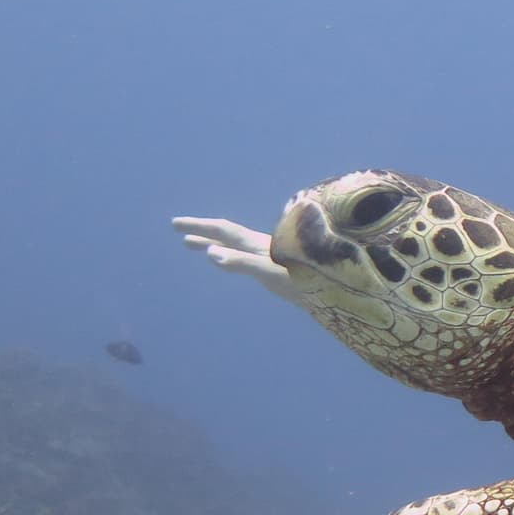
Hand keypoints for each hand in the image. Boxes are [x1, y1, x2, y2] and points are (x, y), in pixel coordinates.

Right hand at [172, 216, 301, 305]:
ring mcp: (270, 257)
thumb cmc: (305, 280)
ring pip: (235, 246)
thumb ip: (242, 262)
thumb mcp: (269, 273)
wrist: (337, 289)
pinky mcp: (278, 269)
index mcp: (257, 245)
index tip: (175, 225)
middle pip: (226, 235)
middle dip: (202, 232)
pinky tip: (232, 262)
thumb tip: (211, 253)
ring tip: (197, 246)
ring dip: (214, 244)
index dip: (199, 226)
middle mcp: (262, 247)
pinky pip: (245, 258)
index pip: (222, 230)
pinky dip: (231, 256)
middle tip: (178, 229)